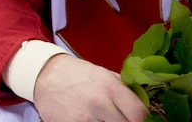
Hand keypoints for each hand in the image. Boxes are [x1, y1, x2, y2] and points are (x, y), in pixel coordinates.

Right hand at [32, 54, 147, 121]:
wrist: (44, 74)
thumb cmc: (78, 74)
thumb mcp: (104, 75)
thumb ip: (125, 91)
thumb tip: (147, 109)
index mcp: (110, 87)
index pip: (140, 115)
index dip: (146, 121)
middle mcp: (99, 103)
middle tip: (121, 120)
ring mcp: (83, 118)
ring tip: (104, 120)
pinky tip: (89, 121)